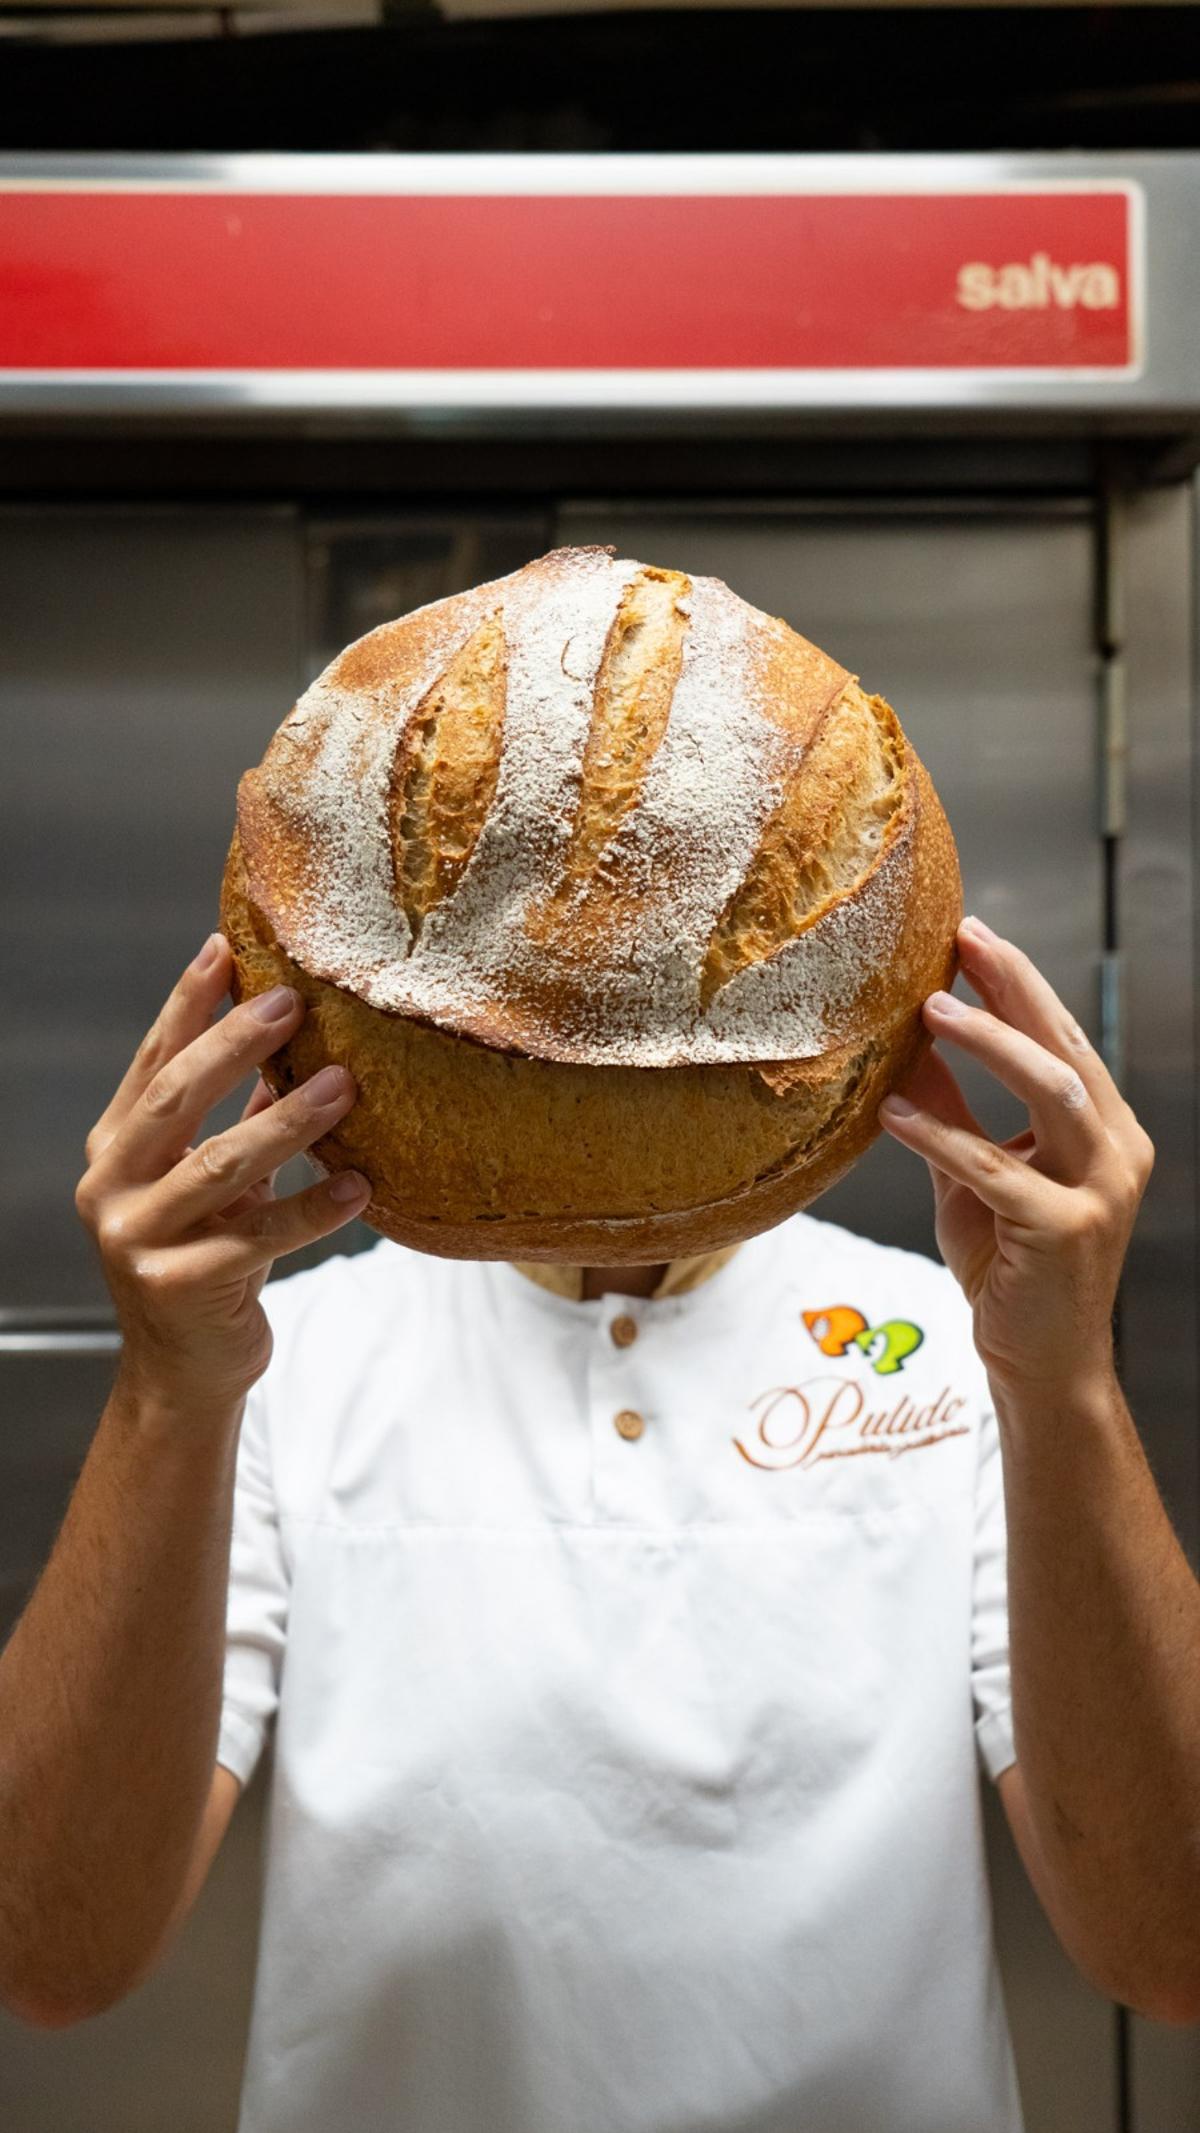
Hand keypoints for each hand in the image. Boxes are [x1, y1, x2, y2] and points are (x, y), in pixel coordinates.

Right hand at [75, 934, 369, 1416]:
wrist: (184, 1372)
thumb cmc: (206, 1261)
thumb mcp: (215, 1183)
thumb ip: (237, 1117)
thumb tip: (291, 1044)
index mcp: (116, 1149)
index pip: (153, 1062)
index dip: (187, 1003)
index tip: (225, 948)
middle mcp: (113, 1187)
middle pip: (176, 1098)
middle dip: (233, 1043)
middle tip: (292, 1002)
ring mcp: (139, 1238)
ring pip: (219, 1164)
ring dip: (287, 1120)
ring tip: (345, 1084)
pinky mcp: (180, 1284)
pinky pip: (259, 1235)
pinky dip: (312, 1207)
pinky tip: (359, 1183)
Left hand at [878, 917, 1153, 1399]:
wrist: (1042, 1364)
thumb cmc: (1011, 1270)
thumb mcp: (971, 1179)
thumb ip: (951, 1113)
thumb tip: (904, 1049)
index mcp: (1103, 1131)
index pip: (1063, 1038)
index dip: (1019, 984)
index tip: (971, 935)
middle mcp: (1117, 1151)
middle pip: (1066, 1048)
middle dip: (1014, 988)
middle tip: (962, 941)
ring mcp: (1100, 1191)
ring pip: (1053, 1091)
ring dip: (991, 1045)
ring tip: (930, 1011)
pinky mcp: (1066, 1231)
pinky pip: (995, 1170)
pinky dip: (941, 1136)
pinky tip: (892, 1115)